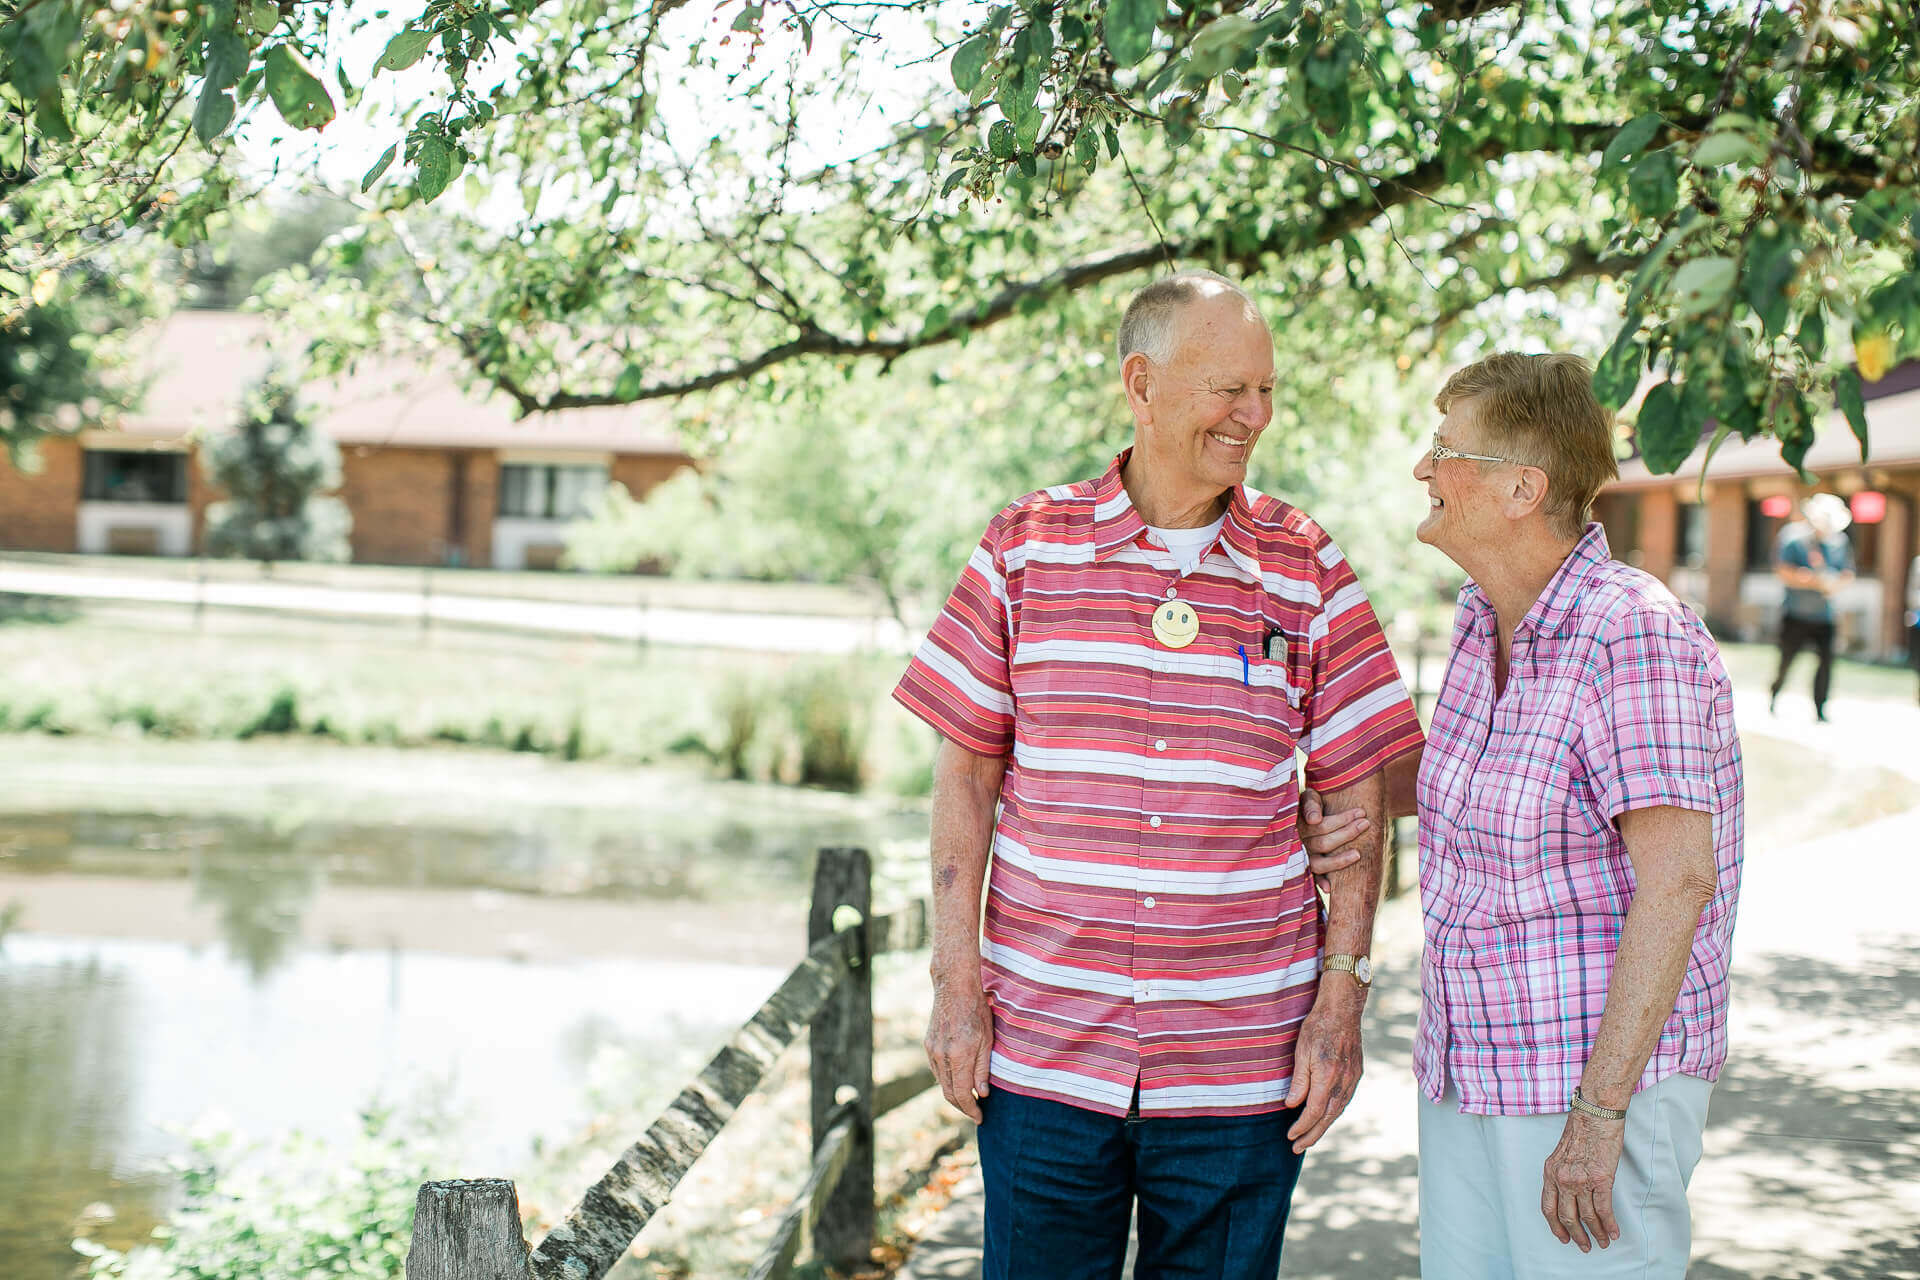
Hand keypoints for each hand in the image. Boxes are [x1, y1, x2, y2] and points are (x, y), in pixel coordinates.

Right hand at [924, 974, 993, 1122]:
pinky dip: (947, 1081)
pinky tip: (958, 1080)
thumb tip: (982, 1093)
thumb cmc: (976, 1011)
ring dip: (955, 1095)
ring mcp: (932, 1051)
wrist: (954, 988)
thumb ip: (982, 1069)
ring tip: (970, 1100)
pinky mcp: (928, 1046)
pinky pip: (937, 1071)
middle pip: (949, 1093)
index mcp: (958, 1056)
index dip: (971, 1109)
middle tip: (976, 1113)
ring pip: (942, 1083)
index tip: (980, 1117)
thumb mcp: (987, 1040)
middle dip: (963, 1107)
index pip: (962, 1094)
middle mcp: (942, 1057)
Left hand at [1283, 979, 1363, 1152]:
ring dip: (1323, 1126)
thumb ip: (1299, 1081)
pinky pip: (1344, 1100)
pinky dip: (1333, 1112)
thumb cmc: (1318, 1027)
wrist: (1343, 1009)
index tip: (1290, 1136)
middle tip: (1297, 1148)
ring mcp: (1353, 1078)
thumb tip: (1292, 1105)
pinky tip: (1325, 1116)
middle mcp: (1344, 1081)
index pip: (1314, 1111)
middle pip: (1328, 1117)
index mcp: (1328, 1076)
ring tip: (1309, 1137)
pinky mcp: (1356, 1073)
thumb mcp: (1302, 1051)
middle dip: (1312, 1135)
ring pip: (1338, 1110)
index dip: (1302, 1126)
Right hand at [1297, 787, 1369, 890]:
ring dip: (1339, 861)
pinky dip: (1320, 883)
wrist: (1298, 813)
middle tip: (1366, 823)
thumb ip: (1310, 804)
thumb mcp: (1308, 797)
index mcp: (1298, 825)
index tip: (1361, 812)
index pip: (1322, 826)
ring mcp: (1301, 857)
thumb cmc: (1309, 804)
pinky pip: (1312, 877)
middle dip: (1348, 833)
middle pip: (1324, 844)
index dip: (1343, 820)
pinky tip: (1330, 888)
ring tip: (1358, 854)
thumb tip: (1314, 820)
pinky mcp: (1305, 867)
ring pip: (1319, 864)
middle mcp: (1298, 843)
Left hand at [1540, 1110, 1625, 1250]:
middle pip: (1567, 1216)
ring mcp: (1581, 1180)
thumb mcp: (1561, 1153)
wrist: (1596, 1113)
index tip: (1563, 1237)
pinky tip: (1614, 1233)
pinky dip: (1610, 1224)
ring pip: (1587, 1217)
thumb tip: (1568, 1193)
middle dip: (1576, 1235)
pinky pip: (1604, 1209)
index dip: (1555, 1226)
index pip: (1548, 1208)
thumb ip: (1561, 1173)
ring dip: (1596, 1233)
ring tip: (1603, 1242)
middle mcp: (1562, 1178)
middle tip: (1585, 1246)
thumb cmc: (1581, 1129)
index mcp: (1550, 1172)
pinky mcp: (1601, 1179)